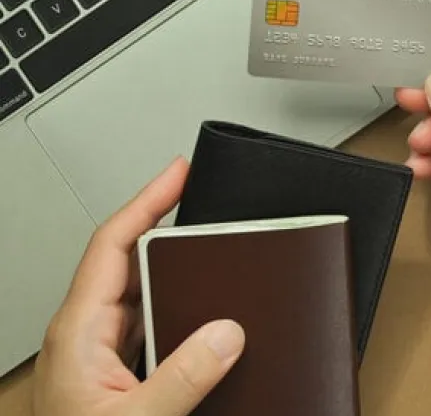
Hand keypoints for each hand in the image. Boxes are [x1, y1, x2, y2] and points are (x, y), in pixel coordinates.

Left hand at [32, 158, 245, 415]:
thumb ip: (181, 378)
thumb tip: (227, 332)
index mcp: (78, 334)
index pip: (112, 246)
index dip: (146, 202)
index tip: (177, 174)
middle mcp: (85, 339)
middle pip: (130, 265)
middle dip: (172, 234)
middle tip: (208, 208)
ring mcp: (99, 360)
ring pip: (143, 300)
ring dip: (181, 280)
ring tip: (219, 261)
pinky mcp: (114, 381)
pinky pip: (151, 332)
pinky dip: (182, 317)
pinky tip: (208, 324)